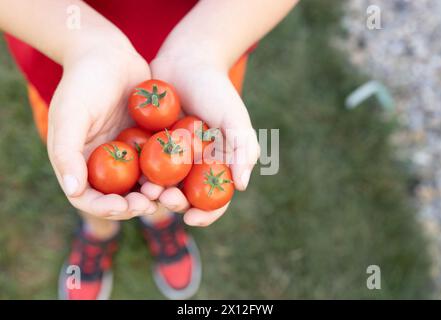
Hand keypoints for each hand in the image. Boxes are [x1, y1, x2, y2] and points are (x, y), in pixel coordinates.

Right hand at [48, 40, 157, 219]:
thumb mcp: (70, 114)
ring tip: (168, 192)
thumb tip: (74, 191)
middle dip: (134, 205)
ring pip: (142, 185)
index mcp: (80, 163)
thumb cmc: (83, 82)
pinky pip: (159, 164)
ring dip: (154, 193)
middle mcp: (103, 164)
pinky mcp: (147, 144)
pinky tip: (180, 173)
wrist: (110, 55)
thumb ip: (67, 152)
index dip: (105, 208)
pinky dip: (168, 173)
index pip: (89, 198)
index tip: (124, 206)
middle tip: (151, 202)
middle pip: (119, 197)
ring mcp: (127, 155)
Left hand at [142, 53, 259, 226]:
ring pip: (162, 185)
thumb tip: (242, 186)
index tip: (192, 218)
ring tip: (146, 189)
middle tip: (166, 198)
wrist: (187, 61)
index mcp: (218, 165)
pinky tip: (132, 174)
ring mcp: (172, 158)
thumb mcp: (234, 117)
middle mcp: (194, 166)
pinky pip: (144, 165)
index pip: (216, 199)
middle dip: (176, 204)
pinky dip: (139, 174)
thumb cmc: (216, 89)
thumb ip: (242, 148)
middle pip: (186, 196)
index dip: (207, 214)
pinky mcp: (151, 146)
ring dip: (155, 193)